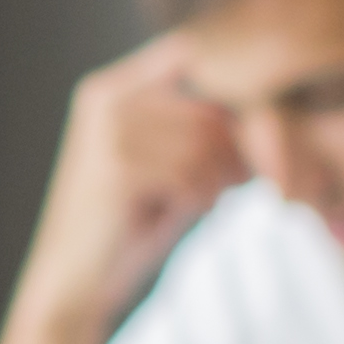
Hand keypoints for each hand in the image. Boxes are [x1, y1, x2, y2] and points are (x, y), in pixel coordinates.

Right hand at [22, 37, 250, 343]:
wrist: (74, 280)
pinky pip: (190, 172)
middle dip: (231, 150)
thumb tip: (269, 106)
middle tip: (235, 182)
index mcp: (111, 88)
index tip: (236, 147)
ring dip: (220, 176)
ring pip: (203, 141)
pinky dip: (203, 196)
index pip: (192, 62)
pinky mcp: (117, 168)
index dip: (229, 101)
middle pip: (206, 108)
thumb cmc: (127, 223)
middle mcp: (106, 99)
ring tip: (211, 197)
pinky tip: (194, 209)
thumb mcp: (165, 164)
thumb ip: (199, 128)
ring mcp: (108, 130)